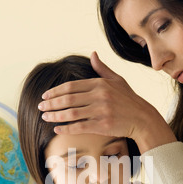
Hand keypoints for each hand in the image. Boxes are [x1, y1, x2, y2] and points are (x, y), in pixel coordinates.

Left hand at [38, 52, 175, 153]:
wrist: (143, 118)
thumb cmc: (129, 100)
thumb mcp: (117, 80)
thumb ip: (102, 68)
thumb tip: (93, 54)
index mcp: (100, 83)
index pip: (71, 86)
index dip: (55, 91)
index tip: (45, 96)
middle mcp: (99, 96)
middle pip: (68, 99)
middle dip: (51, 103)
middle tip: (40, 107)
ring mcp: (101, 111)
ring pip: (71, 113)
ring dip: (55, 116)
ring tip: (45, 117)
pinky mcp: (103, 125)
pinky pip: (80, 127)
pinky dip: (66, 128)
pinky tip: (57, 129)